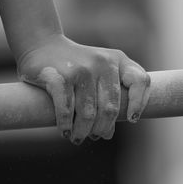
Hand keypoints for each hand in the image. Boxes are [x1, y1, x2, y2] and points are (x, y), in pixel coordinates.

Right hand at [17, 34, 150, 144]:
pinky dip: (66, 125)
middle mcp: (102, 63)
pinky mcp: (59, 77)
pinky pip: (66, 110)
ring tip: (78, 137)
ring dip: (83, 131)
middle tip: (94, 136)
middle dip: (102, 128)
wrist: (41, 45)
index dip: (138, 103)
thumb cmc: (75, 65)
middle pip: (110, 108)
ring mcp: (80, 69)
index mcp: (117, 60)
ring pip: (88, 113)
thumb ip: (109, 97)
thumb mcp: (99, 71)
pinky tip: (65, 131)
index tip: (131, 119)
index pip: (140, 81)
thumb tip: (107, 134)